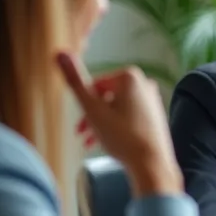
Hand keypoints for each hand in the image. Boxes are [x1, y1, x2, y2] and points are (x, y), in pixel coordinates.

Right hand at [57, 53, 180, 197]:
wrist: (151, 163)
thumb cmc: (122, 136)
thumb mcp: (92, 109)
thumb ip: (74, 81)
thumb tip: (59, 52)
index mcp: (130, 77)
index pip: (95, 86)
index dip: (85, 106)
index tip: (81, 124)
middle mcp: (145, 84)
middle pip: (106, 97)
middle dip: (92, 116)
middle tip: (82, 135)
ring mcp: (153, 100)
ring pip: (117, 109)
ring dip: (101, 123)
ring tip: (92, 142)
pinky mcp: (156, 115)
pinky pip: (129, 117)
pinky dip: (117, 127)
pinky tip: (110, 143)